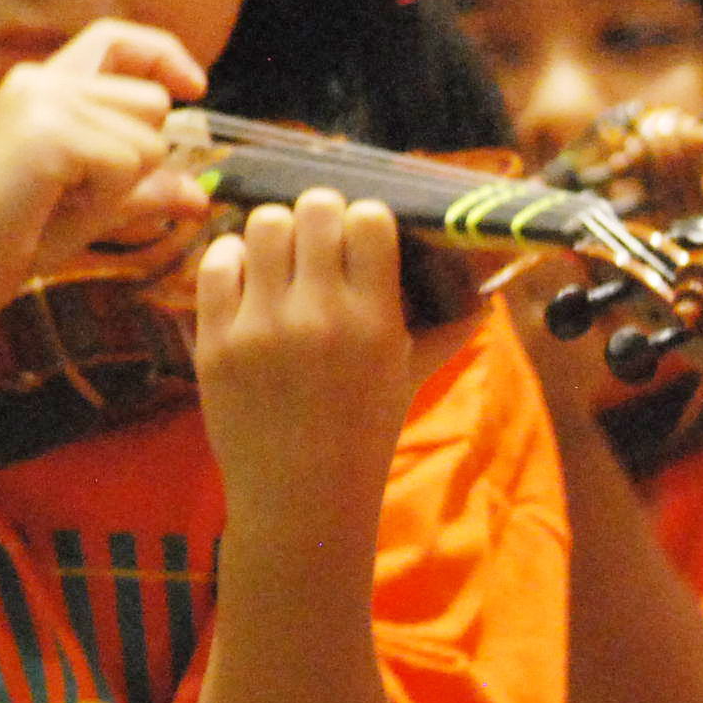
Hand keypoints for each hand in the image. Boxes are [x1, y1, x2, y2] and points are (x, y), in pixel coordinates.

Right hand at [0, 20, 209, 322]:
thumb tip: (199, 194)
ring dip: (121, 186)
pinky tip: (54, 208)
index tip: (196, 87)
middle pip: (152, 102)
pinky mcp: (49, 135)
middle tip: (78, 194)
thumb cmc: (11, 240)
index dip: (163, 55)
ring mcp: (42, 103)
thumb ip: (144, 190)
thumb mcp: (92, 208)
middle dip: (141, 156)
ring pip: (149, 140)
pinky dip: (105, 201)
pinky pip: (129, 166)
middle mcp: (40, 82)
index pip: (116, 39)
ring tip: (60, 202)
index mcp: (41, 87)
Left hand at [192, 191, 415, 548]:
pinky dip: (232, 261)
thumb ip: (450, 330)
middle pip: (314, 208)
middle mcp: (320, 317)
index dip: (366, 218)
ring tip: (281, 255)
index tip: (361, 235)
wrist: (302, 494)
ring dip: (275, 232)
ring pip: (263, 225)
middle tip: (318, 235)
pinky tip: (247, 278)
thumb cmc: (365, 431)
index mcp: (375, 321)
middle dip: (320, 214)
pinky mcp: (216, 342)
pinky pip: (216, 265)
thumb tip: (487, 294)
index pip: (370, 218)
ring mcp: (261, 329)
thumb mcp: (411, 376)